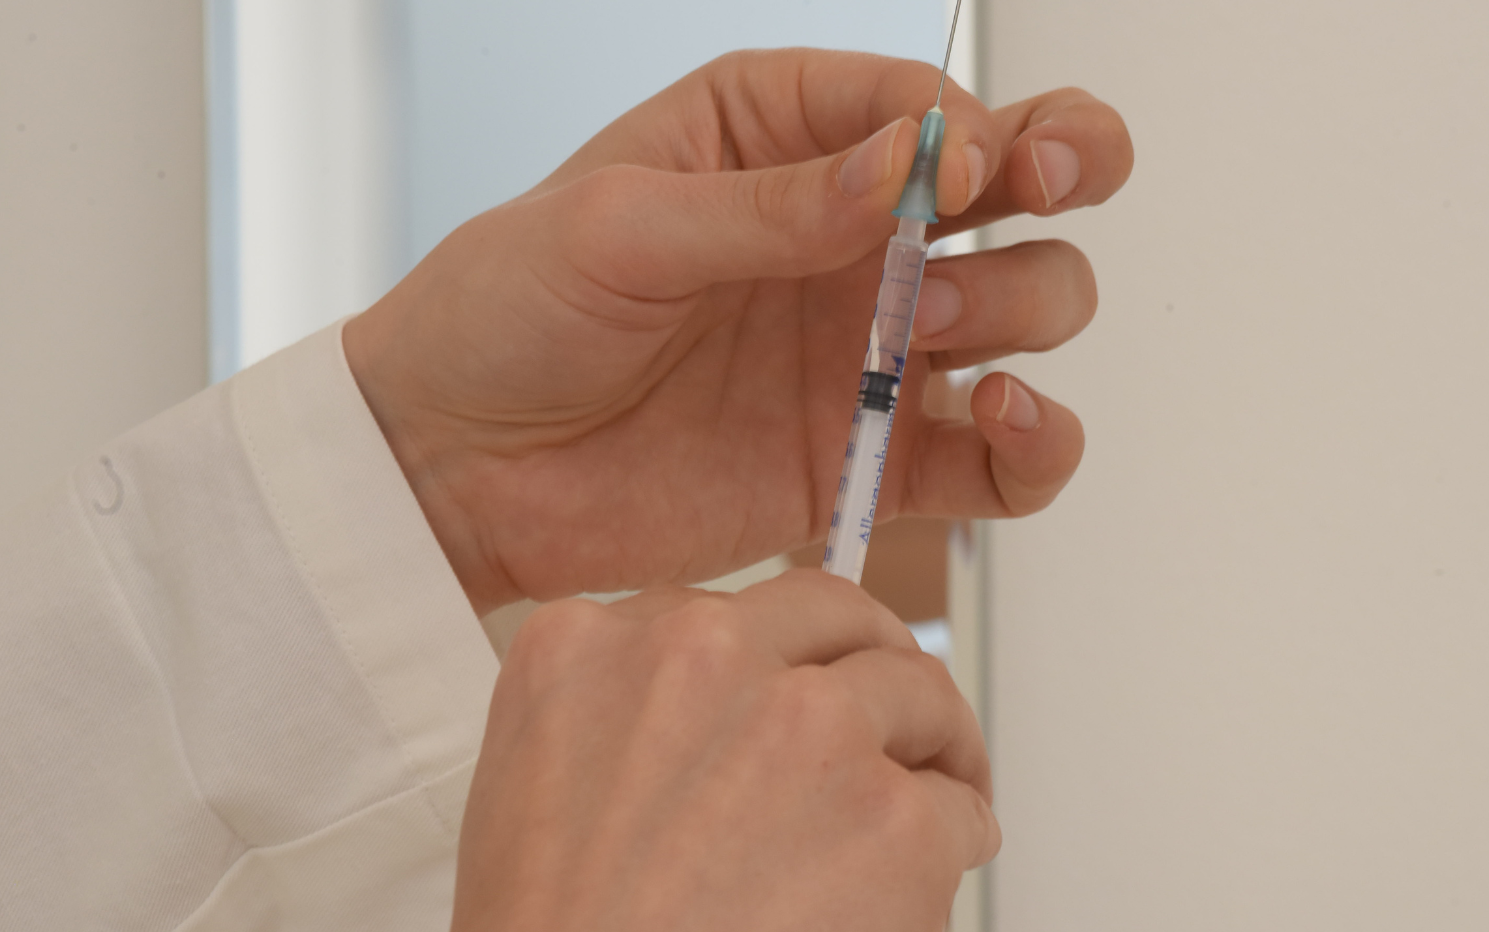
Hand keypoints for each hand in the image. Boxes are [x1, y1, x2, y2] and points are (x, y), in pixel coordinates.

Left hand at [346, 49, 1132, 612]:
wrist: (451, 472)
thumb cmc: (504, 313)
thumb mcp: (616, 226)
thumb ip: (769, 204)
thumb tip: (906, 164)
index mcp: (784, 137)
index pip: (927, 103)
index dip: (976, 127)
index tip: (955, 171)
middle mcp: (849, 237)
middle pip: (1022, 188)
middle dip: (1061, 172)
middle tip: (1033, 189)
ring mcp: (872, 350)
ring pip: (1032, 306)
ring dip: (1023, 306)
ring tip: (931, 328)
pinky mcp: (875, 460)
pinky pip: (1002, 457)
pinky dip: (1040, 442)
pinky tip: (1008, 420)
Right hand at [451, 570, 997, 929]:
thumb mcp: (530, 796)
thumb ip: (623, 720)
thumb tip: (713, 720)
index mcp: (592, 649)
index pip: (720, 610)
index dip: (774, 656)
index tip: (798, 678)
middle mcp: (701, 660)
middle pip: (834, 617)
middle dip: (874, 660)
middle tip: (902, 709)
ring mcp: (807, 727)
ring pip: (915, 692)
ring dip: (936, 745)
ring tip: (946, 787)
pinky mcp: (891, 815)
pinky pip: (957, 807)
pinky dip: (958, 840)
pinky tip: (932, 877)